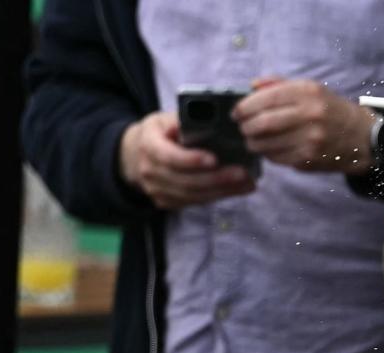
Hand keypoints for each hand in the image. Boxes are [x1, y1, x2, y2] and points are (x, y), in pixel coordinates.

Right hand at [118, 110, 255, 208]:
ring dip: (223, 190)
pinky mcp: (167, 202)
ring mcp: (157, 191)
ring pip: (193, 195)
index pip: (169, 156)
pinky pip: (196, 202)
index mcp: (148, 146)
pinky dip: (219, 196)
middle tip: (242, 173)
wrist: (136, 156)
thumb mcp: (164, 119)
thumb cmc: (159, 133)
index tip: (214, 159)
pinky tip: (237, 189)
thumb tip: (210, 119)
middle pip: (186, 181)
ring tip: (246, 182)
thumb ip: (183, 120)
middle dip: (216, 178)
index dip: (192, 160)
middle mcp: (150, 172)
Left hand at [233, 78, 374, 174]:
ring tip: (251, 139)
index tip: (236, 112)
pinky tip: (269, 148)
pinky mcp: (308, 160)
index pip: (266, 99)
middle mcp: (309, 115)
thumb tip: (251, 87)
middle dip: (245, 127)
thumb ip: (279, 85)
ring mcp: (309, 140)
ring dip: (253, 143)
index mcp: (307, 93)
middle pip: (263, 123)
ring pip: (266, 144)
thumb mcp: (310, 89)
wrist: (360, 137)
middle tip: (242, 128)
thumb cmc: (329, 110)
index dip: (245, 107)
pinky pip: (277, 158)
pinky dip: (267, 154)